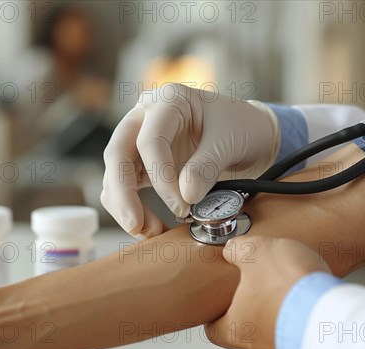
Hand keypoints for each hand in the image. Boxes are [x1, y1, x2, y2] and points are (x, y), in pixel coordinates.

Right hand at [101, 83, 279, 238]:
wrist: (250, 134)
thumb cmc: (240, 127)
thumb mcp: (229, 141)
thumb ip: (207, 166)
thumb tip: (185, 196)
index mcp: (169, 101)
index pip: (149, 141)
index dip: (162, 178)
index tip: (183, 206)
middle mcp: (146, 117)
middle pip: (117, 154)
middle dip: (123, 194)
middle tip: (136, 225)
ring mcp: (139, 141)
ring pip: (114, 174)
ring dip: (125, 206)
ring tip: (149, 232)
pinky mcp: (141, 165)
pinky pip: (124, 188)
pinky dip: (132, 209)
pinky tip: (151, 227)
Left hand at [206, 236, 330, 348]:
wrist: (334, 312)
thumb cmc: (289, 289)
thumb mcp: (255, 252)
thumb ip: (238, 249)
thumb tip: (233, 249)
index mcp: (236, 327)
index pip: (213, 330)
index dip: (215, 314)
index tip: (219, 301)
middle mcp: (259, 346)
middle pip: (247, 330)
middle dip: (252, 308)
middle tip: (259, 287)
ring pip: (276, 330)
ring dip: (281, 312)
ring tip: (291, 288)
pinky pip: (302, 331)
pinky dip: (304, 317)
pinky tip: (312, 298)